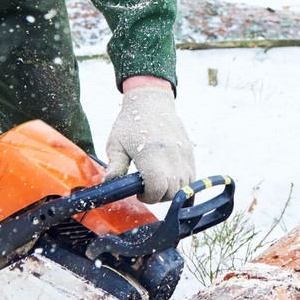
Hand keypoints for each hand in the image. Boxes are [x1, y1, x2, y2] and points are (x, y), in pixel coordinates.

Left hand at [104, 79, 194, 203]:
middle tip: (147, 188)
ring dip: (171, 191)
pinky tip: (168, 177)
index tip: (139, 192)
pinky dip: (181, 183)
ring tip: (158, 182)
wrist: (152, 102)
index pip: (157, 189)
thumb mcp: (116, 144)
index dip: (147, 197)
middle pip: (172, 192)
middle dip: (158, 196)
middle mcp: (171, 156)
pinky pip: (191, 177)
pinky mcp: (190, 153)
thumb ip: (115, 167)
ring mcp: (183, 155)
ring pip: (184, 187)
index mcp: (150, 154)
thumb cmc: (131, 123)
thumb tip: (108, 186)